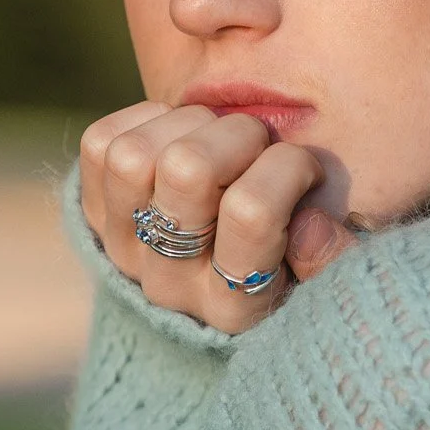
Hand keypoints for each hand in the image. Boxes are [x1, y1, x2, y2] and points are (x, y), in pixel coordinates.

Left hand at [79, 101, 356, 332]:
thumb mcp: (323, 272)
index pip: (252, 212)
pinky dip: (147, 122)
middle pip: (186, 169)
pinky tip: (181, 136)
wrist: (215, 279)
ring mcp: (124, 250)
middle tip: (259, 144)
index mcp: (237, 307)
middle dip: (237, 132)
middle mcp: (170, 285)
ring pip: (135, 154)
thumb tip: (311, 223)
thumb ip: (335, 254)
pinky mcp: (94, 215)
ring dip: (187, 125)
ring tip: (218, 138)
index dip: (287, 165)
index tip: (304, 167)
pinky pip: (102, 143)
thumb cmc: (291, 266)